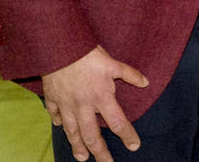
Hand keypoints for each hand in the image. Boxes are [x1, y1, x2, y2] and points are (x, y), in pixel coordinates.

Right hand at [42, 46, 148, 161]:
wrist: (59, 47)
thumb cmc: (88, 54)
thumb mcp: (113, 62)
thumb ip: (129, 74)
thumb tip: (145, 82)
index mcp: (101, 97)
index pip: (117, 122)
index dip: (127, 135)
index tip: (134, 146)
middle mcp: (83, 106)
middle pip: (92, 135)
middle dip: (100, 152)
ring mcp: (66, 105)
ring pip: (72, 132)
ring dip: (78, 146)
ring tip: (82, 158)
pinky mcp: (52, 100)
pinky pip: (56, 115)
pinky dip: (59, 123)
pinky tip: (62, 128)